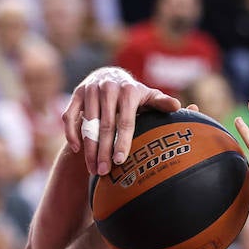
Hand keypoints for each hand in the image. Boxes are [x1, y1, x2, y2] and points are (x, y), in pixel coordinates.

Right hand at [62, 67, 180, 176]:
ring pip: (87, 124)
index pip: (126, 121)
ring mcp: (90, 90)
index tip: (121, 161)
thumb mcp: (149, 97)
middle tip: (104, 172)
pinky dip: (72, 133)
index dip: (122, 142)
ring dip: (89, 149)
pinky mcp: (76, 93)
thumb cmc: (134, 94)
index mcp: (129, 91)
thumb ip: (161, 103)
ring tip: (93, 169)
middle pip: (105, 126)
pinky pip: (69, 116)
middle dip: (104, 151)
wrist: (109, 75)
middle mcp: (109, 88)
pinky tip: (77, 150)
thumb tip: (179, 106)